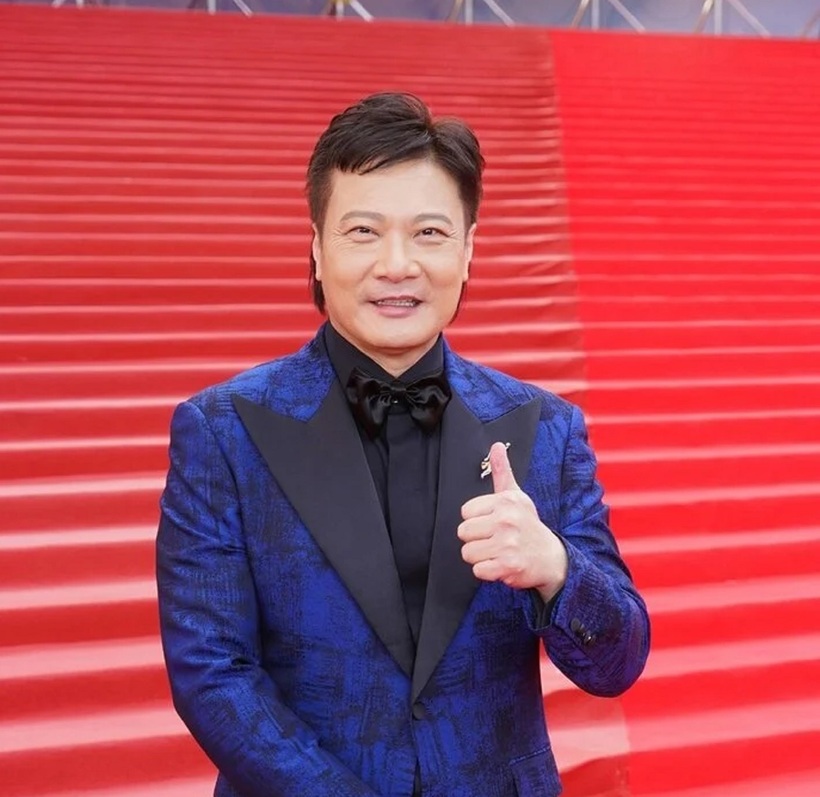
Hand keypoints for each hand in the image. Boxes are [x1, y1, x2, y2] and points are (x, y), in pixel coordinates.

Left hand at [458, 442, 567, 600]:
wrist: (551, 557)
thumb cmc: (528, 525)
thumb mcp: (516, 496)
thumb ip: (502, 471)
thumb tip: (496, 445)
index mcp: (505, 501)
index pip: (465, 511)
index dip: (476, 519)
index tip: (492, 522)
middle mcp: (506, 520)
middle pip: (463, 532)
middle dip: (476, 539)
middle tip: (495, 539)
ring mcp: (507, 544)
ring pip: (467, 552)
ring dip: (480, 557)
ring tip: (498, 551)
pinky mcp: (508, 566)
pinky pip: (478, 570)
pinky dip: (487, 572)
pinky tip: (501, 564)